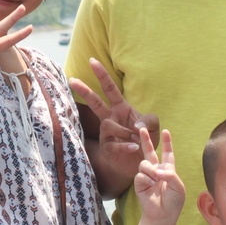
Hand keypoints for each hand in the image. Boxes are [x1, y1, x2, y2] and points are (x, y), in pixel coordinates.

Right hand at [69, 58, 159, 184]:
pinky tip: (134, 148)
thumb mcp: (153, 126)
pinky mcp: (108, 149)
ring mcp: (107, 134)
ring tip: (135, 139)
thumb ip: (149, 120)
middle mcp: (111, 119)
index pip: (110, 89)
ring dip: (123, 131)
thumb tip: (135, 124)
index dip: (102, 75)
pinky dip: (126, 145)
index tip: (92, 61)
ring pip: (108, 125)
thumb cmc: (145, 139)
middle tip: (72, 79)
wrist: (141, 163)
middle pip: (95, 102)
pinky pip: (114, 144)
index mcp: (121, 109)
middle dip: (84, 90)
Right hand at [134, 127, 185, 223]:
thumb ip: (170, 175)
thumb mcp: (178, 187)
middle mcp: (157, 170)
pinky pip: (140, 174)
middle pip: (150, 151)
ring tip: (155, 181)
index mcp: (168, 169)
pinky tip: (150, 187)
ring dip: (151, 170)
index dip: (167, 143)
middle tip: (141, 128)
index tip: (166, 131)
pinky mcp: (139, 182)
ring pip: (144, 163)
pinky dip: (146, 180)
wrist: (162, 215)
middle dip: (146, 140)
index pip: (168, 153)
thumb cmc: (173, 202)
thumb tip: (156, 170)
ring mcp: (147, 176)